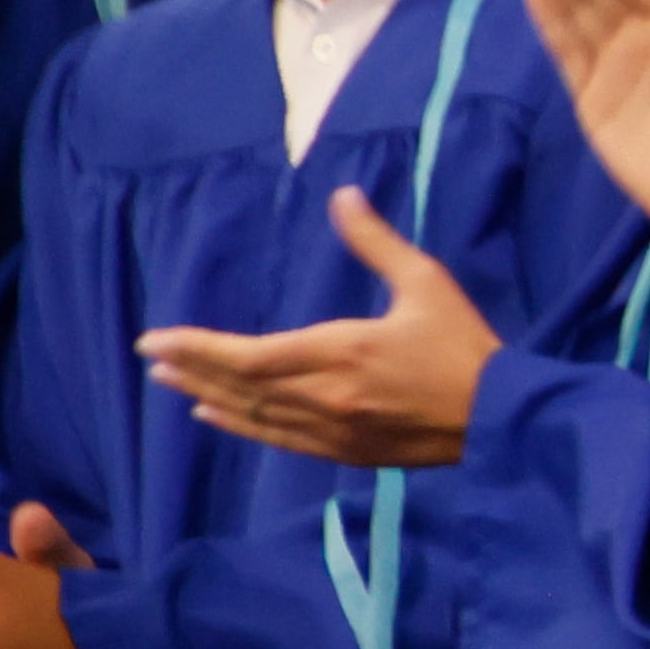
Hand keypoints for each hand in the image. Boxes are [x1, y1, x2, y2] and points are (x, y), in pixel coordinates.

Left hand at [137, 189, 500, 466]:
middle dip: (192, 368)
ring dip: (207, 395)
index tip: (157, 338)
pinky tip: (215, 414)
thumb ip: (377, 243)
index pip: (248, 355)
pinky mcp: (344, 451)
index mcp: (341, 352)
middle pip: (241, 385)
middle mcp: (326, 397)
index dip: (198, 347)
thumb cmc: (462, 344)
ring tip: (170, 382)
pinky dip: (239, 425)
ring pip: (253, 414)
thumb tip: (343, 197)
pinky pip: (277, 439)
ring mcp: (332, 429)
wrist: (498, 416)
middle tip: (151, 355)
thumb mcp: (426, 283)